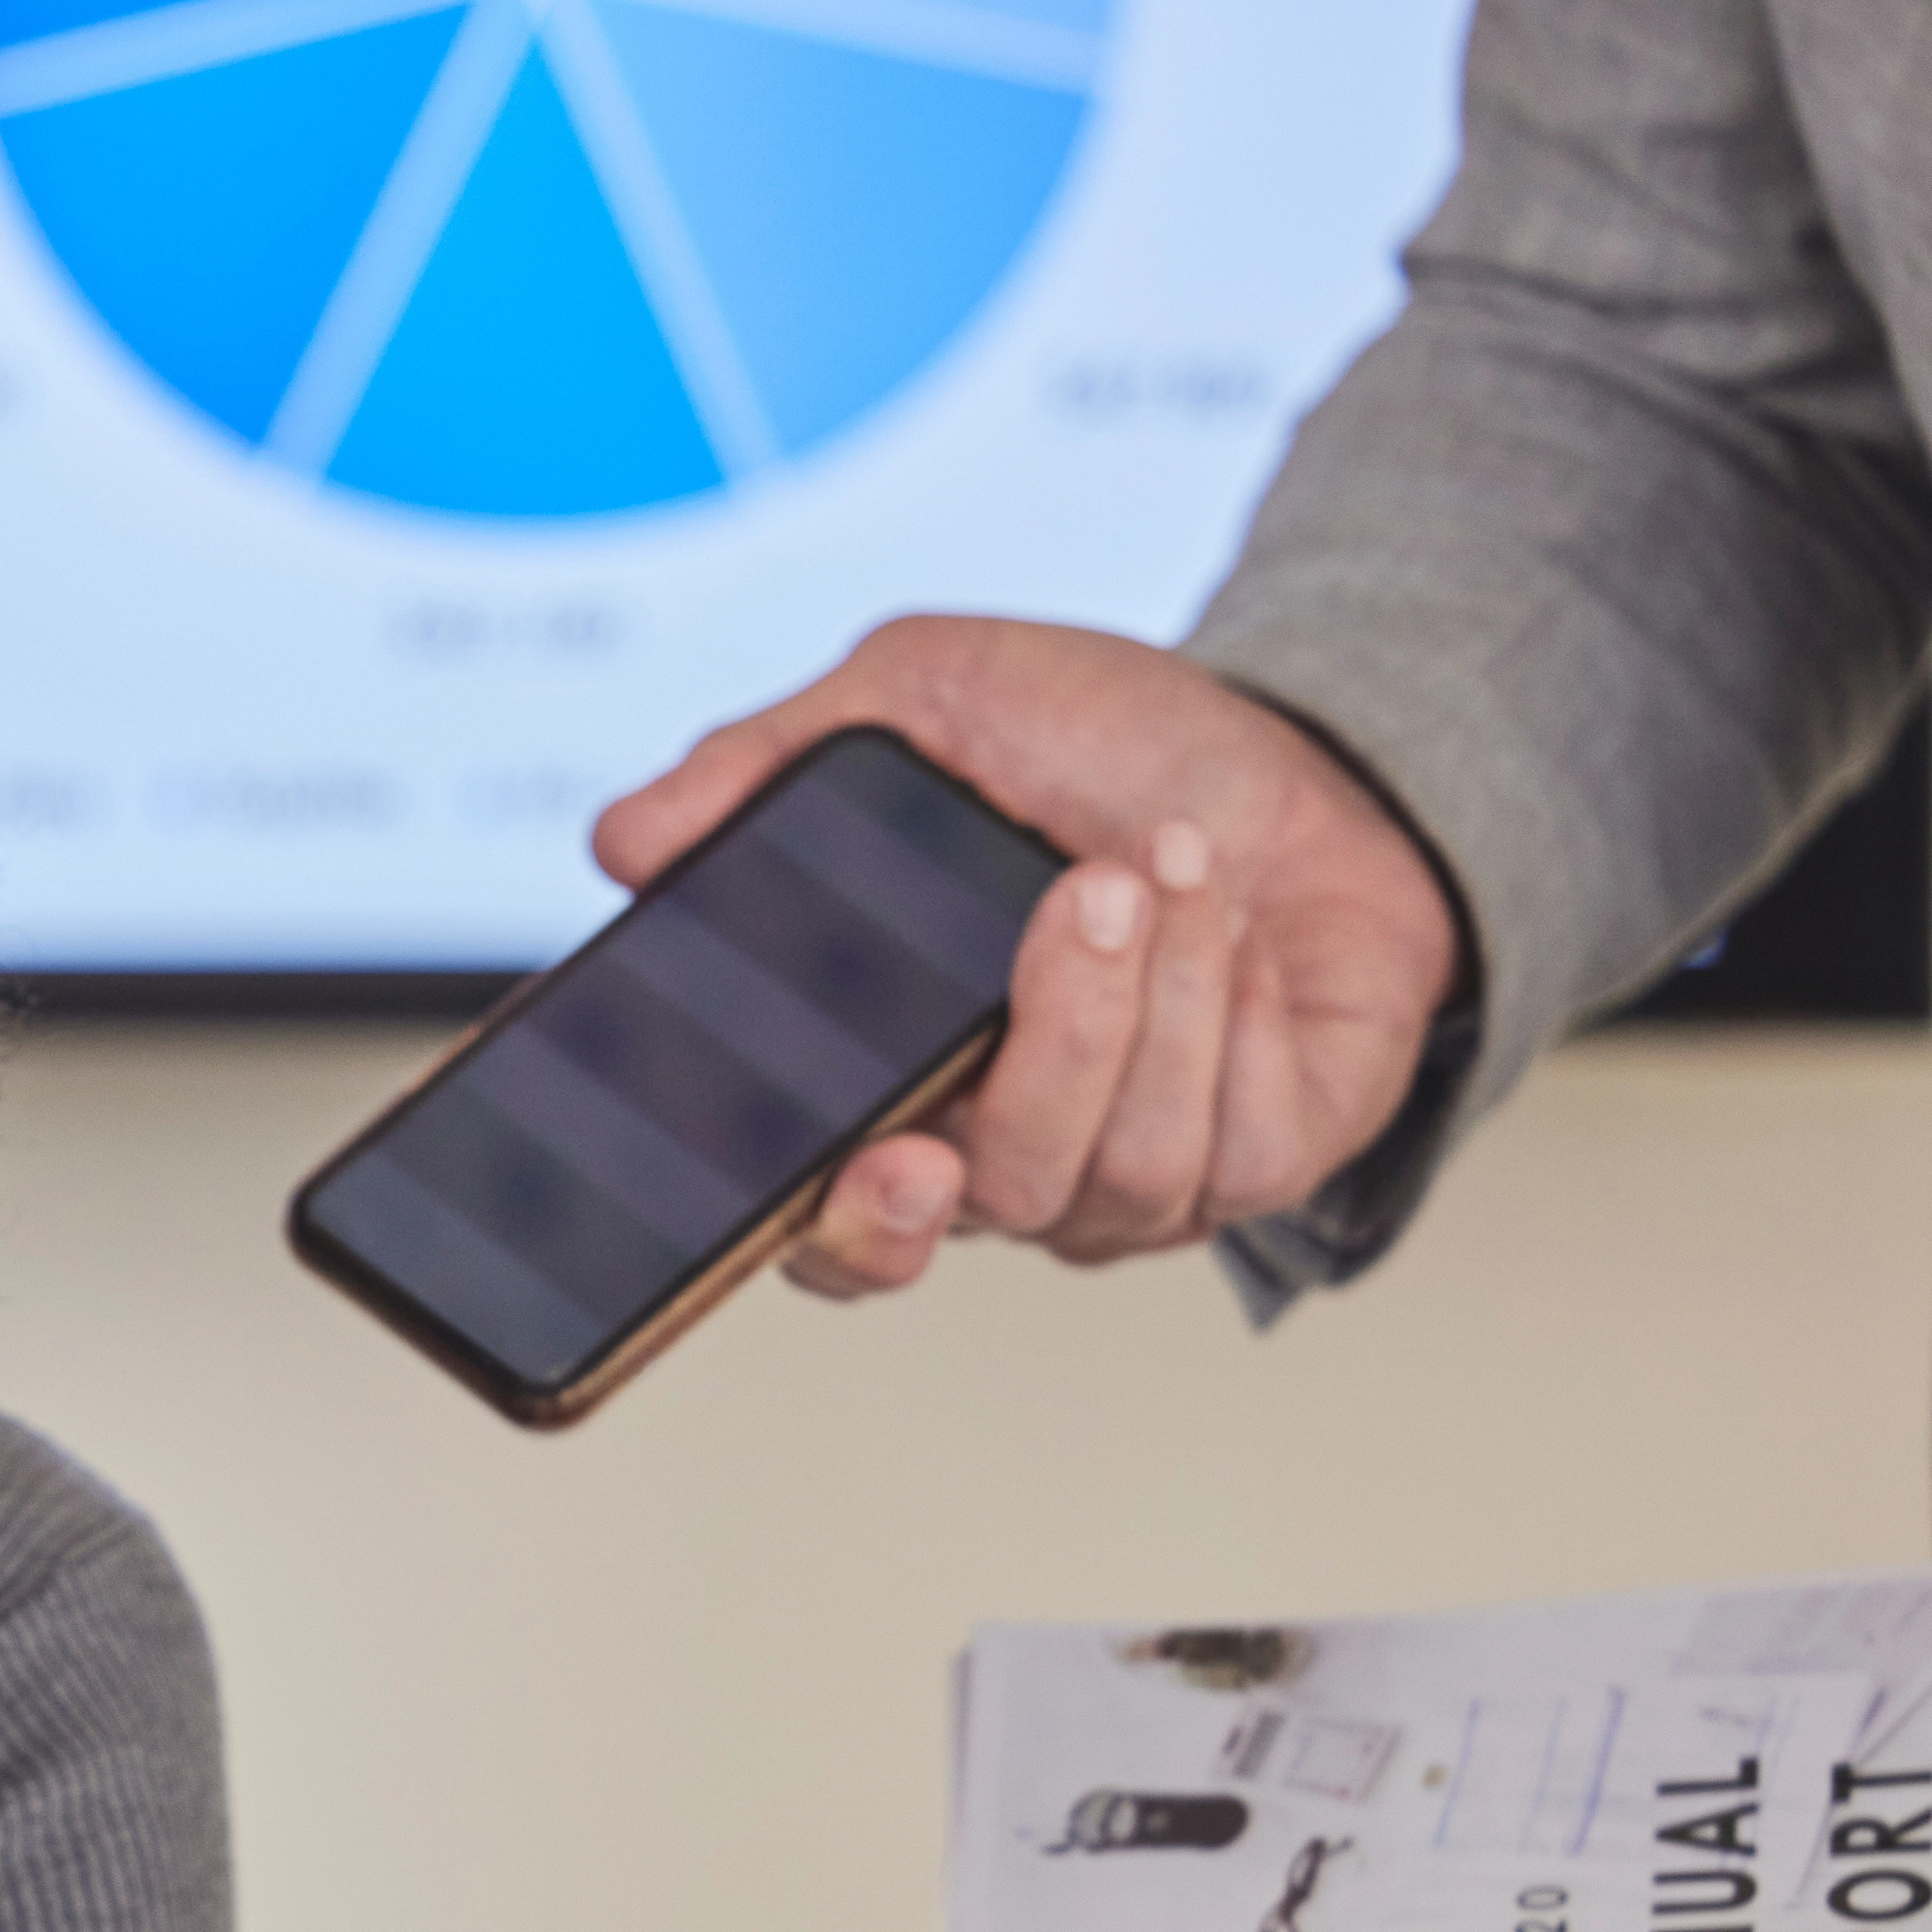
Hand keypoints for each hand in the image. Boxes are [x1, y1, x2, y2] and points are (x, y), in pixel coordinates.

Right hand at [585, 616, 1469, 1296]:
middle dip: (1046, 1062)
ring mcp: (1122, 1182)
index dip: (840, 1228)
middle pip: (980, 1199)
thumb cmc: (1099, 745)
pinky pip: (1235, 1145)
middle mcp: (989, 1159)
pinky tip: (1237, 926)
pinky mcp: (1253, 1166)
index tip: (891, 1159)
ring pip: (1117, 1161)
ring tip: (1160, 857)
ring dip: (1156, 985)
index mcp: (878, 1085)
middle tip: (1078, 913)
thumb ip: (764, 763)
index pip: (818, 1230)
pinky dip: (1241, 1006)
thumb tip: (626, 843)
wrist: (1305, 755)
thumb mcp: (919, 701)